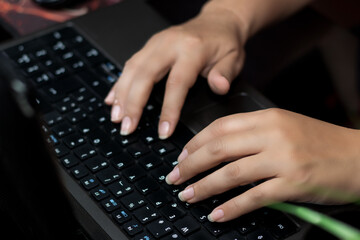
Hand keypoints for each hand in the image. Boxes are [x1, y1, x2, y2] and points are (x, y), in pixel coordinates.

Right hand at [105, 5, 245, 137]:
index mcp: (192, 49)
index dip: (168, 110)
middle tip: (127, 127)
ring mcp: (156, 43)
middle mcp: (169, 44)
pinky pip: (130, 64)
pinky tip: (112, 99)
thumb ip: (225, 74)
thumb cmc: (224, 42)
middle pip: (145, 75)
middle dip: (133, 104)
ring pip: (132, 69)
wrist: (217, 21)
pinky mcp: (149, 46)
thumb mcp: (234, 58)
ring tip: (117, 117)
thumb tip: (218, 87)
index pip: (176, 83)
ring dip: (121, 95)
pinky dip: (119, 83)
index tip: (163, 131)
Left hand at [165, 108, 359, 221]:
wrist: (359, 156)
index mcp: (267, 117)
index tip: (181, 156)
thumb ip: (253, 135)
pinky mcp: (292, 183)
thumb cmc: (320, 142)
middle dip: (190, 165)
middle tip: (174, 177)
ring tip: (187, 196)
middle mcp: (272, 135)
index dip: (195, 143)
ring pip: (230, 173)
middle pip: (218, 149)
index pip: (220, 127)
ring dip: (204, 187)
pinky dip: (231, 207)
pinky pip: (253, 197)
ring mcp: (282, 159)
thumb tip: (219, 150)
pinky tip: (217, 214)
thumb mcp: (284, 127)